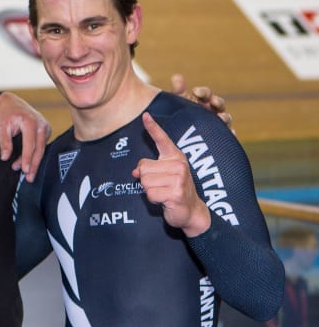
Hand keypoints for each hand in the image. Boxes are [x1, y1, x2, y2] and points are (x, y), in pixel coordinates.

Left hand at [0, 92, 51, 181]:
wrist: (10, 102)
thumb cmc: (5, 113)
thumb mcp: (1, 126)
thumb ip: (4, 142)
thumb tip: (5, 157)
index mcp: (30, 122)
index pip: (30, 145)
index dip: (27, 159)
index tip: (25, 170)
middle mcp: (41, 124)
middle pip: (39, 149)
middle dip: (34, 164)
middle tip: (29, 178)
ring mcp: (45, 126)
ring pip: (42, 148)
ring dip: (35, 162)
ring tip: (28, 175)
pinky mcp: (45, 130)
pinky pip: (42, 145)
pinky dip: (36, 155)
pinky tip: (31, 164)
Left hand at [133, 112, 210, 236]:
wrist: (191, 211)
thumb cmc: (174, 190)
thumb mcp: (162, 176)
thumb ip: (149, 170)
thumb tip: (135, 172)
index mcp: (175, 157)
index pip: (162, 139)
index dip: (153, 127)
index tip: (145, 115)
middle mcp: (178, 164)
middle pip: (144, 168)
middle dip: (147, 180)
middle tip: (161, 186)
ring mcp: (179, 178)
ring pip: (145, 182)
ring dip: (150, 191)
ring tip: (164, 193)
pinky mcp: (176, 192)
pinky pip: (150, 194)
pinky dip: (153, 200)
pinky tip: (165, 200)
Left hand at [170, 74, 233, 133]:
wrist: (175, 138)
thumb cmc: (176, 117)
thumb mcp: (174, 104)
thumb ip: (177, 91)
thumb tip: (177, 76)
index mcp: (200, 101)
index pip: (205, 94)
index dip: (203, 92)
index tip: (196, 92)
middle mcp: (210, 111)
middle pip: (218, 104)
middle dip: (217, 102)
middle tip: (213, 102)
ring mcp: (216, 124)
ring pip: (225, 119)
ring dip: (225, 117)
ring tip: (221, 118)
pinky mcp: (219, 137)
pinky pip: (228, 135)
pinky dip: (231, 133)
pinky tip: (232, 133)